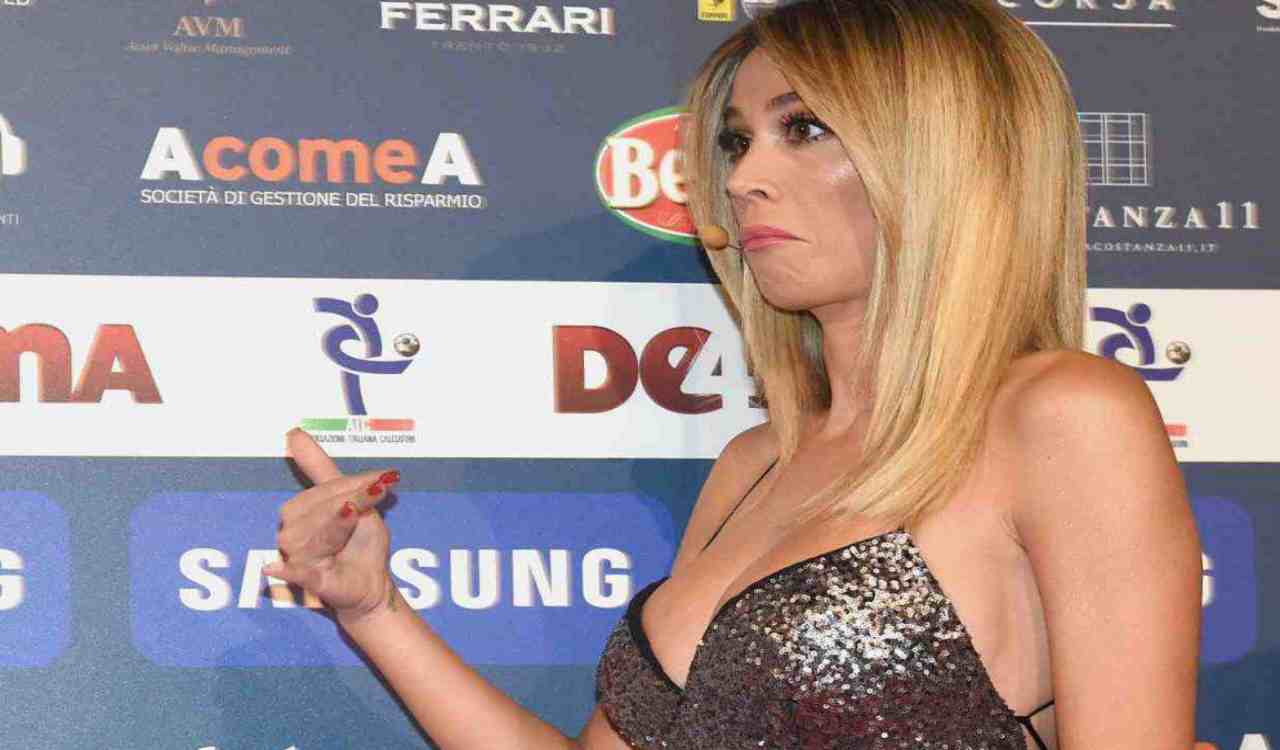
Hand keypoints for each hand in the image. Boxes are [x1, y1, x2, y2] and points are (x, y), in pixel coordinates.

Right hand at [262, 428, 400, 623]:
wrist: (373, 583)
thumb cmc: (360, 542)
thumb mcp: (352, 499)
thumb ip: (321, 468)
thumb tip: (293, 432)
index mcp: (299, 512)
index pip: (322, 491)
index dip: (353, 483)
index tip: (382, 478)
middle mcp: (291, 534)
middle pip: (317, 509)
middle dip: (350, 499)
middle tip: (377, 491)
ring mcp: (298, 560)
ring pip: (313, 534)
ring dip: (339, 524)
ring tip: (357, 517)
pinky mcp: (309, 584)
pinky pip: (294, 574)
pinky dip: (288, 572)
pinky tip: (274, 568)